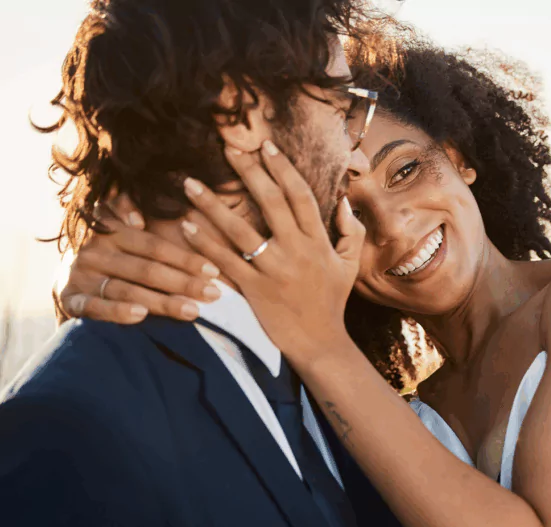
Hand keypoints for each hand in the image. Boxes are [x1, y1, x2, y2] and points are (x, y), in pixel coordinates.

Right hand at [58, 194, 221, 322]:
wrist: (69, 283)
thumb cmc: (114, 256)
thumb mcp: (126, 231)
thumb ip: (146, 216)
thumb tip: (173, 206)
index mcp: (112, 231)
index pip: (155, 246)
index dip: (186, 258)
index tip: (214, 270)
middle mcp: (95, 251)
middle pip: (146, 269)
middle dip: (183, 283)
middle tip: (214, 294)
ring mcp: (81, 276)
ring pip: (127, 289)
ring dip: (162, 302)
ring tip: (193, 311)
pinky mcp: (71, 300)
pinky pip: (96, 307)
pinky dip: (118, 311)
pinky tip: (141, 315)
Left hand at [179, 140, 363, 365]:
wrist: (319, 343)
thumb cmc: (332, 301)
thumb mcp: (350, 266)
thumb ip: (350, 232)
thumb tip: (343, 202)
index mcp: (318, 242)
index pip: (301, 196)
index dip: (283, 168)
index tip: (266, 146)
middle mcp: (296, 251)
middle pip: (271, 203)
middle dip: (249, 172)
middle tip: (227, 149)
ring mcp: (273, 271)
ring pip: (240, 231)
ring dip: (212, 205)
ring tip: (190, 184)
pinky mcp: (253, 290)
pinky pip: (224, 263)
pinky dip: (204, 244)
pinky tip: (186, 226)